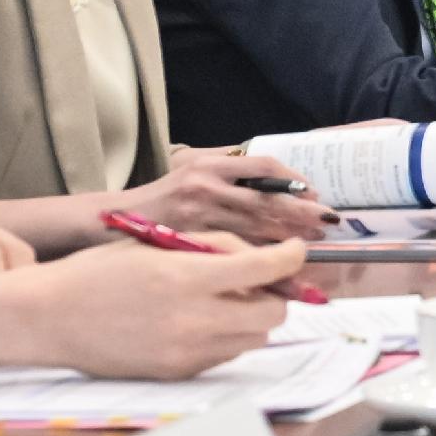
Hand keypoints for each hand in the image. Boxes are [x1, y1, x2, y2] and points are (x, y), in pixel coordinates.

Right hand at [0, 238, 304, 378]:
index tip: (294, 252)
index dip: (290, 258)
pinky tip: (197, 323)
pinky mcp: (177, 373)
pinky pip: (224, 356)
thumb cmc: (97, 273)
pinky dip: (225, 338)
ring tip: (222, 301)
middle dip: (274, 295)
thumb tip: (258, 258)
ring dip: (251, 318)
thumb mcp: (156, 246)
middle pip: (273, 314)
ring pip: (253, 339)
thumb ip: (211, 250)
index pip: (265, 270)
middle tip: (256, 282)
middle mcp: (192, 319)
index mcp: (186, 278)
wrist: (46, 318)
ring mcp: (186, 352)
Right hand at [120, 149, 330, 246]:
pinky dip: (260, 262)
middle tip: (327, 222)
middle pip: (266, 200)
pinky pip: (234, 255)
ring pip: (255, 231)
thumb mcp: (188, 167)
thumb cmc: (158, 197)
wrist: (107, 223)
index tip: (314, 193)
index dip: (294, 179)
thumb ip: (229, 166)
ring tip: (313, 243)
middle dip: (301, 213)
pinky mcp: (189, 249)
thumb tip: (278, 173)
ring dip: (288, 237)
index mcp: (207, 166)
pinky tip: (275, 269)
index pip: (263, 166)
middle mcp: (204, 189)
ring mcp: (196, 219)